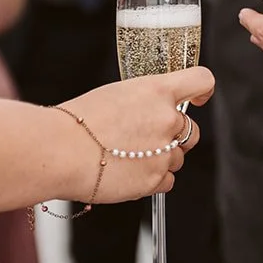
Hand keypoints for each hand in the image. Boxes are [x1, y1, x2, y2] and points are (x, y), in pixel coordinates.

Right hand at [59, 67, 215, 203]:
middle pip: (191, 129)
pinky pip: (167, 181)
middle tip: (145, 139)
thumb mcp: (114, 94)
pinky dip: (152, 179)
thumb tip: (150, 111)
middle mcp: (167, 119)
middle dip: (174, 136)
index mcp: (156, 91)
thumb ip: (143, 101)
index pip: (201, 81)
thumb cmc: (77, 123)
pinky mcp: (155, 179)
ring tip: (127, 157)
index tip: (199, 97)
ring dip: (160, 159)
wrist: (59, 152)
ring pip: (178, 157)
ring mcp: (164, 152)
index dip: (202, 90)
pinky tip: (128, 172)